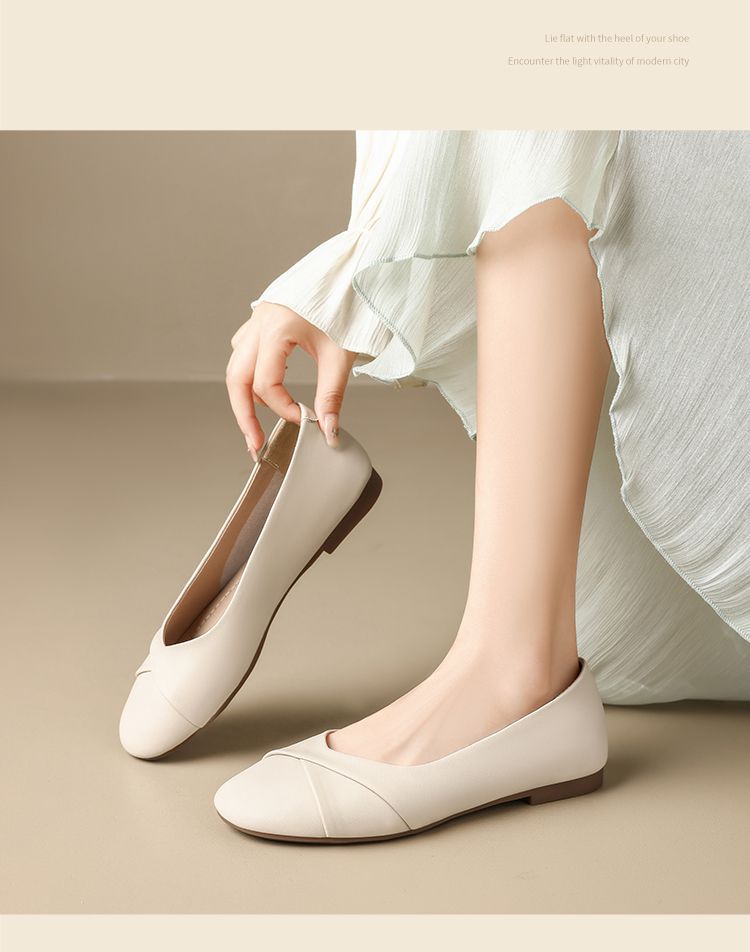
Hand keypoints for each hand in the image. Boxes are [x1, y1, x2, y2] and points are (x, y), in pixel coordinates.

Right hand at [226, 302, 356, 459]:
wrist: (351, 271)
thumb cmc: (348, 304)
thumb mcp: (341, 354)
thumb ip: (331, 395)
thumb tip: (327, 431)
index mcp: (278, 326)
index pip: (266, 382)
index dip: (282, 408)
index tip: (303, 419)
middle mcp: (260, 321)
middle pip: (236, 378)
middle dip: (244, 414)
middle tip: (255, 444)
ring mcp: (257, 319)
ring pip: (236, 366)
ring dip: (246, 395)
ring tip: (259, 422)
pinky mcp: (261, 319)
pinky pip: (245, 351)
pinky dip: (252, 373)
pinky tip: (269, 386)